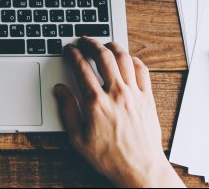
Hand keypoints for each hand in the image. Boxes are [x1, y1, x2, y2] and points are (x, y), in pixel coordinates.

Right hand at [54, 38, 183, 187]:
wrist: (139, 168)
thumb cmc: (109, 157)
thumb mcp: (77, 138)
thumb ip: (68, 110)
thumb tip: (60, 90)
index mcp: (96, 102)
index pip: (81, 68)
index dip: (73, 54)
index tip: (69, 49)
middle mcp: (116, 93)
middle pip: (103, 56)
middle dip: (91, 43)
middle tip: (84, 40)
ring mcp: (134, 94)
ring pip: (124, 58)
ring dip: (112, 46)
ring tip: (104, 44)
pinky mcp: (147, 98)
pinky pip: (142, 70)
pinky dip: (134, 59)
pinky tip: (128, 59)